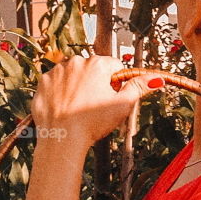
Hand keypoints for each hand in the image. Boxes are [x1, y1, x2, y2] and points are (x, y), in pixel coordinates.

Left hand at [30, 54, 155, 148]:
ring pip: (72, 76)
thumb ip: (139, 87)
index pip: (113, 66)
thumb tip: (158, 78)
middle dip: (95, 83)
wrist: (63, 138)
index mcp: (97, 64)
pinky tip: (64, 108)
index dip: (115, 83)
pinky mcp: (42, 83)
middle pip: (92, 69)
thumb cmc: (94, 122)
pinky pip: (55, 84)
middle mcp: (75, 62)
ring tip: (78, 109)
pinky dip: (59, 94)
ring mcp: (56, 72)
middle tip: (95, 106)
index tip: (111, 97)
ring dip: (76, 87)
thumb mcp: (123, 105)